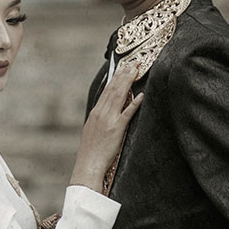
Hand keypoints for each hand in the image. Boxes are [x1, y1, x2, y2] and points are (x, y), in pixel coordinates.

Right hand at [71, 62, 143, 191]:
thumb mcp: (93, 129)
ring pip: (120, 97)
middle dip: (124, 75)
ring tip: (136, 71)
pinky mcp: (117, 129)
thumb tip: (108, 108)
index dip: (116, 77)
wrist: (88, 164)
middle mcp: (102, 113)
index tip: (123, 67)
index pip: (107, 90)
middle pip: (114, 90)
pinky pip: (127, 114)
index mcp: (96, 112)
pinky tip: (141, 95)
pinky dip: (134, 104)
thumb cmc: (91, 150)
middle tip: (134, 63)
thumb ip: (101, 117)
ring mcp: (109, 120)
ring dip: (128, 83)